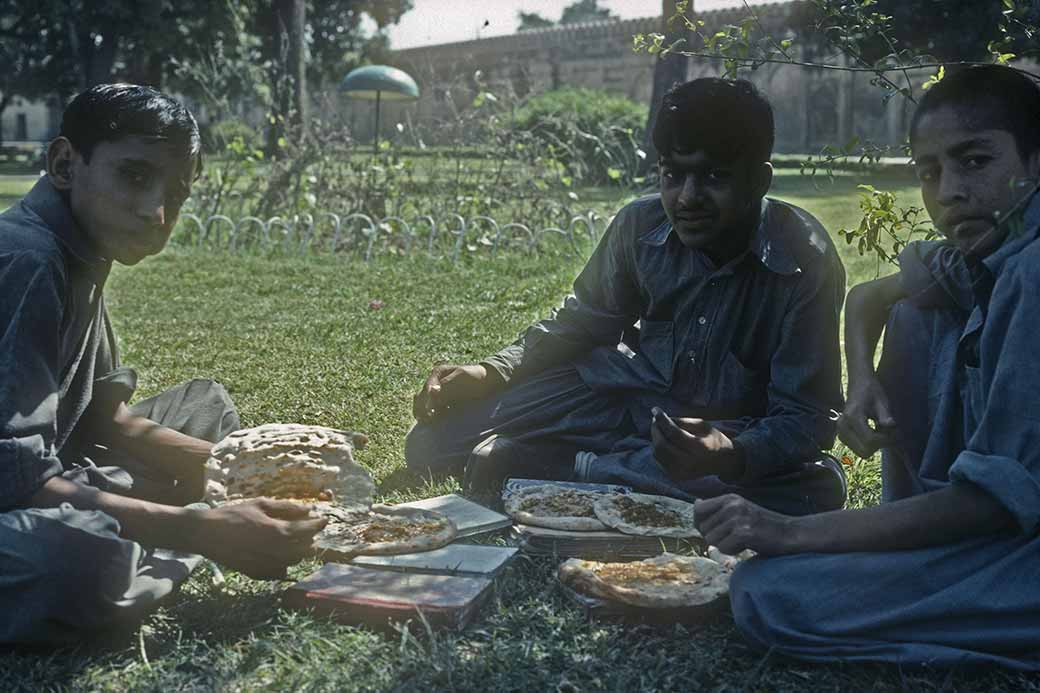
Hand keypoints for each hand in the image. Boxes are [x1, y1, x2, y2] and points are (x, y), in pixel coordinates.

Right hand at [195, 498, 326, 579]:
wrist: (206, 534)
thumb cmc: (234, 515)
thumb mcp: (261, 505)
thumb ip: (286, 508)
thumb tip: (308, 510)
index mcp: (279, 532)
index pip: (309, 530)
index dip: (318, 524)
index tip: (323, 519)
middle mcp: (276, 552)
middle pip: (306, 548)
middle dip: (310, 538)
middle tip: (308, 529)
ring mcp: (267, 566)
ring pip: (294, 561)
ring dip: (298, 551)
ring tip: (292, 540)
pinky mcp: (258, 574)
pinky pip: (280, 571)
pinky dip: (283, 562)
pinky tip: (277, 553)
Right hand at [412, 364, 502, 420]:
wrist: (488, 383)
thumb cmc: (476, 377)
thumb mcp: (462, 377)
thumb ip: (446, 384)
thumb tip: (432, 392)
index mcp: (437, 373)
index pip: (427, 389)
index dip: (427, 401)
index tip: (430, 412)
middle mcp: (434, 383)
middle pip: (421, 397)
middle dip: (422, 408)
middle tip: (427, 419)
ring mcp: (437, 393)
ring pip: (423, 404)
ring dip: (423, 413)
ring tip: (427, 422)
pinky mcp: (442, 403)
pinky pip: (432, 410)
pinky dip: (430, 415)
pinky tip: (433, 421)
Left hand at [650, 408, 743, 481]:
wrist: (724, 462)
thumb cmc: (713, 439)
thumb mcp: (702, 425)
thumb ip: (681, 421)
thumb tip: (660, 418)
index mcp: (699, 448)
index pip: (674, 433)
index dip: (662, 420)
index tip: (655, 410)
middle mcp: (689, 463)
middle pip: (662, 445)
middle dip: (655, 430)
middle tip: (655, 420)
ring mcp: (682, 472)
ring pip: (658, 454)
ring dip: (655, 439)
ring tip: (659, 429)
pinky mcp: (677, 476)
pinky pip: (659, 461)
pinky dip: (658, 449)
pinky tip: (663, 441)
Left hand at [695, 494, 798, 555]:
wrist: (791, 533)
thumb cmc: (763, 525)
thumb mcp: (739, 510)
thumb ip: (718, 509)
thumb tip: (695, 503)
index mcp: (730, 498)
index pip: (698, 510)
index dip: (701, 524)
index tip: (717, 530)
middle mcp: (732, 505)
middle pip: (703, 529)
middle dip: (716, 537)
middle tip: (737, 536)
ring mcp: (738, 518)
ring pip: (711, 541)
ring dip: (725, 545)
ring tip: (743, 540)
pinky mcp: (743, 533)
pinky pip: (723, 549)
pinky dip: (733, 552)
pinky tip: (747, 545)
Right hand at [838, 376, 896, 457]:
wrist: (858, 384)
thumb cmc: (871, 390)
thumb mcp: (881, 401)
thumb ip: (885, 415)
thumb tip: (891, 425)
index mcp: (852, 417)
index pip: (870, 440)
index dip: (885, 440)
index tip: (893, 431)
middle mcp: (843, 426)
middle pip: (865, 451)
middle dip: (880, 445)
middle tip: (889, 433)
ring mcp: (840, 432)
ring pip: (862, 452)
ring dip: (875, 446)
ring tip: (882, 432)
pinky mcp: (842, 435)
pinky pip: (859, 449)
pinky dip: (869, 445)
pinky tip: (875, 433)